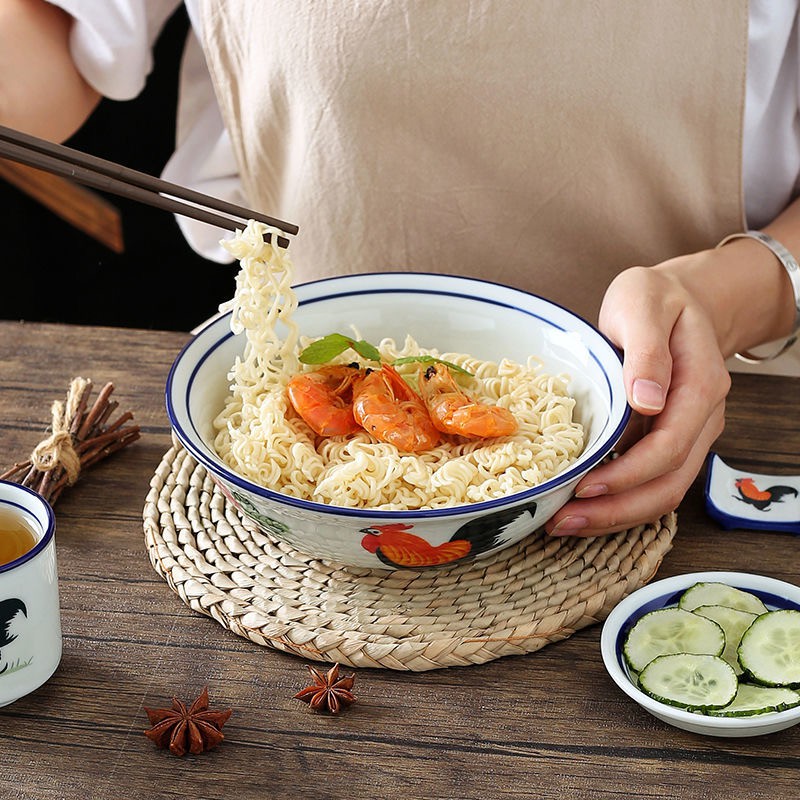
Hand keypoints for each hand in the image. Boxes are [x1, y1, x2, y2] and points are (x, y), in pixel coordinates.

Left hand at [544, 260, 730, 536]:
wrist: (680, 301)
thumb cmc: (656, 299)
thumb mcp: (644, 304)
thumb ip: (647, 351)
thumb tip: (647, 401)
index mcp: (700, 387)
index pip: (670, 446)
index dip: (628, 474)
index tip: (584, 487)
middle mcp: (700, 420)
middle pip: (668, 484)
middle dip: (616, 510)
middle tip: (562, 522)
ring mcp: (687, 434)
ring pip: (661, 493)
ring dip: (614, 515)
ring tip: (564, 524)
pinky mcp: (667, 441)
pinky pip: (649, 482)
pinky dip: (617, 501)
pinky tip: (580, 506)